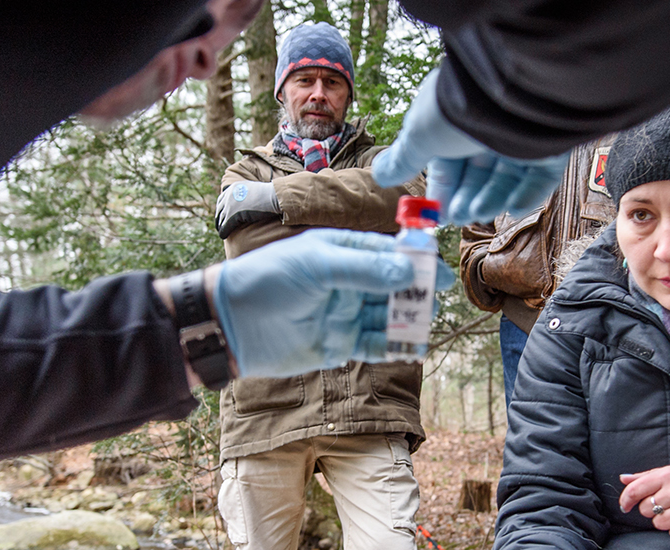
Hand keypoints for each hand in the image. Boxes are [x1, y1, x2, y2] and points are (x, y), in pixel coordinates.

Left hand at [213, 229, 454, 377]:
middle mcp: (347, 282)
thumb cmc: (268, 280)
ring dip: (408, 320)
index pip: (388, 252)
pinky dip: (393, 345)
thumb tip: (408, 270)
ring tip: (423, 325)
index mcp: (342, 252)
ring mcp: (344, 313)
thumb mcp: (318, 266)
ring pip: (388, 316)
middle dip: (416, 293)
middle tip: (434, 301)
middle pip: (394, 285)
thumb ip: (364, 269)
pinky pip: (374, 344)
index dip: (415, 260)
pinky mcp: (339, 344)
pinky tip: (410, 347)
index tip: (438, 272)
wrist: (232, 323)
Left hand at [215, 181, 280, 237]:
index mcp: (234, 187)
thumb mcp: (255, 190)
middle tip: (219, 225)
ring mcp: (230, 205)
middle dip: (218, 218)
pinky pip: (224, 226)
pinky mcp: (232, 215)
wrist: (274, 196)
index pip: (222, 199)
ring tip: (222, 232)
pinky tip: (224, 236)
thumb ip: (247, 194)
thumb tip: (250, 200)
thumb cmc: (270, 194)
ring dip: (220, 226)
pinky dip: (223, 232)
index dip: (221, 208)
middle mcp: (229, 195)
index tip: (221, 214)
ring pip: (221, 218)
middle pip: (219, 209)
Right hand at [371, 70, 570, 225]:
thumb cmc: (457, 107)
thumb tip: (380, 174)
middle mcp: (489, 128)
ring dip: (490, 200)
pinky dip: (525, 196)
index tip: (437, 214)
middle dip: (466, 199)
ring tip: (476, 213)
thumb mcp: (419, 135)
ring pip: (506, 180)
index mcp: (457, 122)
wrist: (510, 89)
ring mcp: (521, 137)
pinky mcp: (549, 147)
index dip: (442, 190)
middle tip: (456, 218)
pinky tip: (512, 207)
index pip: (449, 163)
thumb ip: (403, 158)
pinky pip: (539, 178)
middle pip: (478, 174)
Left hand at [618, 463, 669, 541]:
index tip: (625, 505)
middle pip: (645, 509)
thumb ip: (647, 476)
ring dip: (666, 520)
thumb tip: (624, 479)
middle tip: (669, 503)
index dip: (626, 499)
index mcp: (668, 475)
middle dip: (652, 508)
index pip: (636, 489)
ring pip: (659, 523)